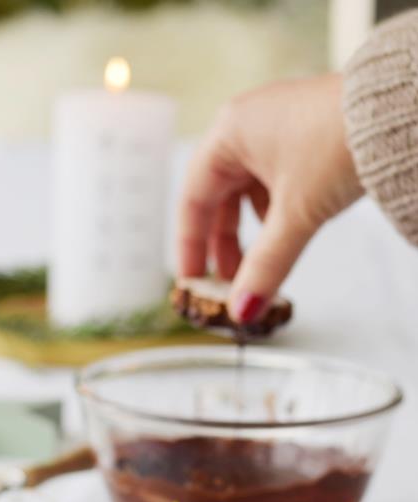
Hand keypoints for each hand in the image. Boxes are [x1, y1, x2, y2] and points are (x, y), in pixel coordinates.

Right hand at [179, 73, 363, 323]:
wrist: (402, 110)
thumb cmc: (343, 138)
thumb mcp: (295, 216)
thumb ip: (265, 267)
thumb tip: (244, 307)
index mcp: (229, 133)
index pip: (193, 199)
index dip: (191, 245)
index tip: (194, 279)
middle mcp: (247, 125)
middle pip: (219, 197)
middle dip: (224, 244)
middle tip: (230, 281)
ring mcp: (276, 127)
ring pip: (248, 191)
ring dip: (253, 231)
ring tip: (263, 262)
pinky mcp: (303, 135)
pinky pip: (274, 181)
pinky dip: (275, 212)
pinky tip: (287, 232)